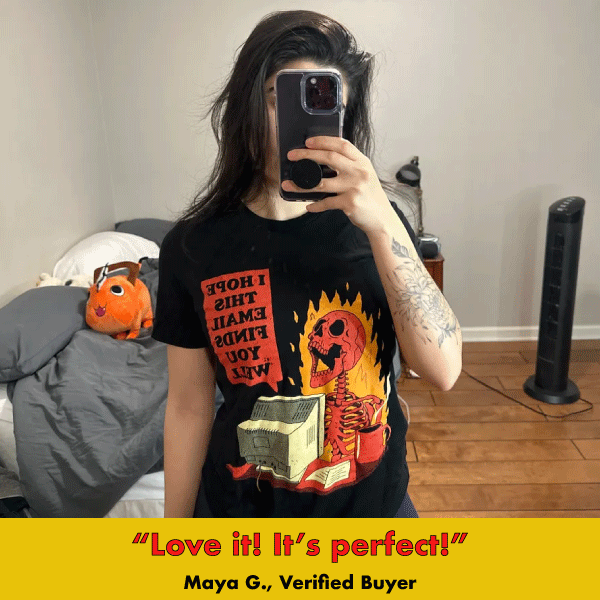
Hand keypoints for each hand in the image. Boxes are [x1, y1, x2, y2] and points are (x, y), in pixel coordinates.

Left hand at [282, 136, 397, 235]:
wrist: (382, 219)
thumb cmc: (370, 196)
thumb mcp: (365, 175)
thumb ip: (350, 165)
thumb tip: (325, 158)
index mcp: (362, 162)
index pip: (341, 145)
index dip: (323, 141)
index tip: (308, 142)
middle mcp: (359, 172)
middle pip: (329, 158)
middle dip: (307, 155)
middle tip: (292, 156)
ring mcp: (354, 187)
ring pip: (321, 182)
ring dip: (301, 184)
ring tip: (289, 184)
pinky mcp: (349, 203)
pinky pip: (326, 203)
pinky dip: (316, 205)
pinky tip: (309, 206)